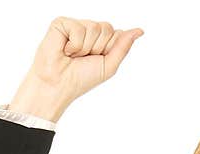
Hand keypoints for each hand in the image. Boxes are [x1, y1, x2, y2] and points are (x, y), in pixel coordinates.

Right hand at [15, 18, 144, 113]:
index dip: (109, 50)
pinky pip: (79, 28)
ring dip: (86, 48)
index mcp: (101, 40)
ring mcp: (76, 25)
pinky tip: (66, 50)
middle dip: (99, 48)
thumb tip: (139, 31)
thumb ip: (123, 46)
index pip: (117, 34)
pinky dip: (75, 44)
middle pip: (107, 28)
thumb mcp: (109, 65)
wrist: (59, 85)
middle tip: (84, 58)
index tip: (98, 59)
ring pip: (94, 27)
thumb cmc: (81, 78)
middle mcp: (89, 31)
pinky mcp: (62, 23)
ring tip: (74, 55)